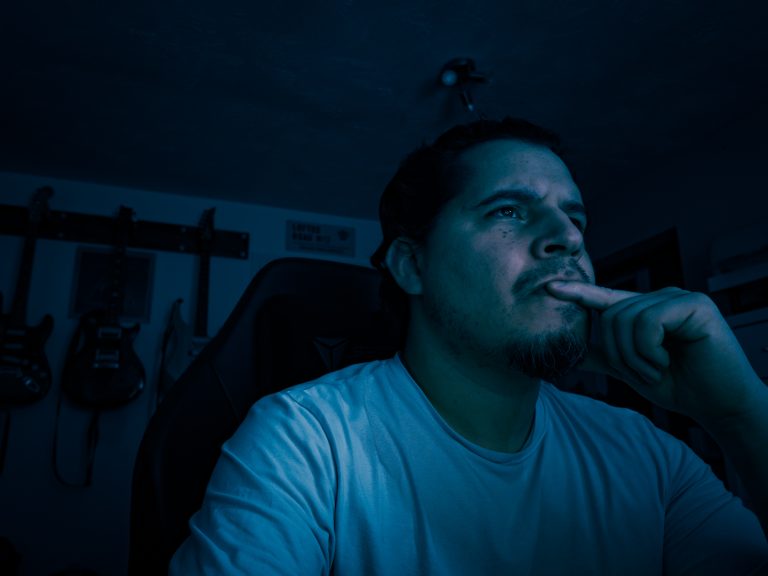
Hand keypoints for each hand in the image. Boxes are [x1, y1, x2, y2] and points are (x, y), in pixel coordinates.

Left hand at [545, 281, 763, 427]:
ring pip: (626, 320)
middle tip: (642, 374)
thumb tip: (571, 354)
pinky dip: (649, 350)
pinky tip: (666, 362)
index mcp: (644, 310)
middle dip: (618, 354)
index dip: (577, 292)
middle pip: (610, 317)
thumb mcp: (631, 370)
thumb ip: (604, 357)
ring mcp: (677, 297)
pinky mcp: (694, 304)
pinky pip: (648, 322)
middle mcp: (659, 298)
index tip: (549, 287)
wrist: (717, 404)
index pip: (605, 298)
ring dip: (634, 357)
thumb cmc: (679, 385)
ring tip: (656, 371)